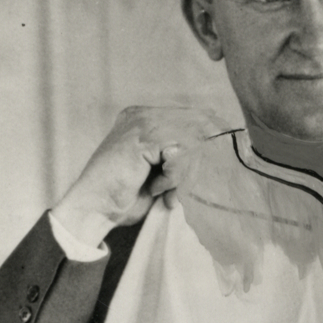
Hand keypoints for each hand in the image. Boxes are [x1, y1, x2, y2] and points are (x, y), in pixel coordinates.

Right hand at [53, 106, 226, 239]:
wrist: (96, 207)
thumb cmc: (125, 195)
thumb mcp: (159, 172)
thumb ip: (180, 159)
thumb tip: (215, 150)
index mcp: (145, 118)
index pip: (191, 118)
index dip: (211, 134)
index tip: (226, 145)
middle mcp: (143, 115)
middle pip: (195, 127)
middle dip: (198, 159)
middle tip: (182, 184)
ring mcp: (141, 124)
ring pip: (188, 144)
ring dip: (179, 174)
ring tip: (159, 189)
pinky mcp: (143, 139)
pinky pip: (178, 156)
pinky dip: (171, 177)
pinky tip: (154, 188)